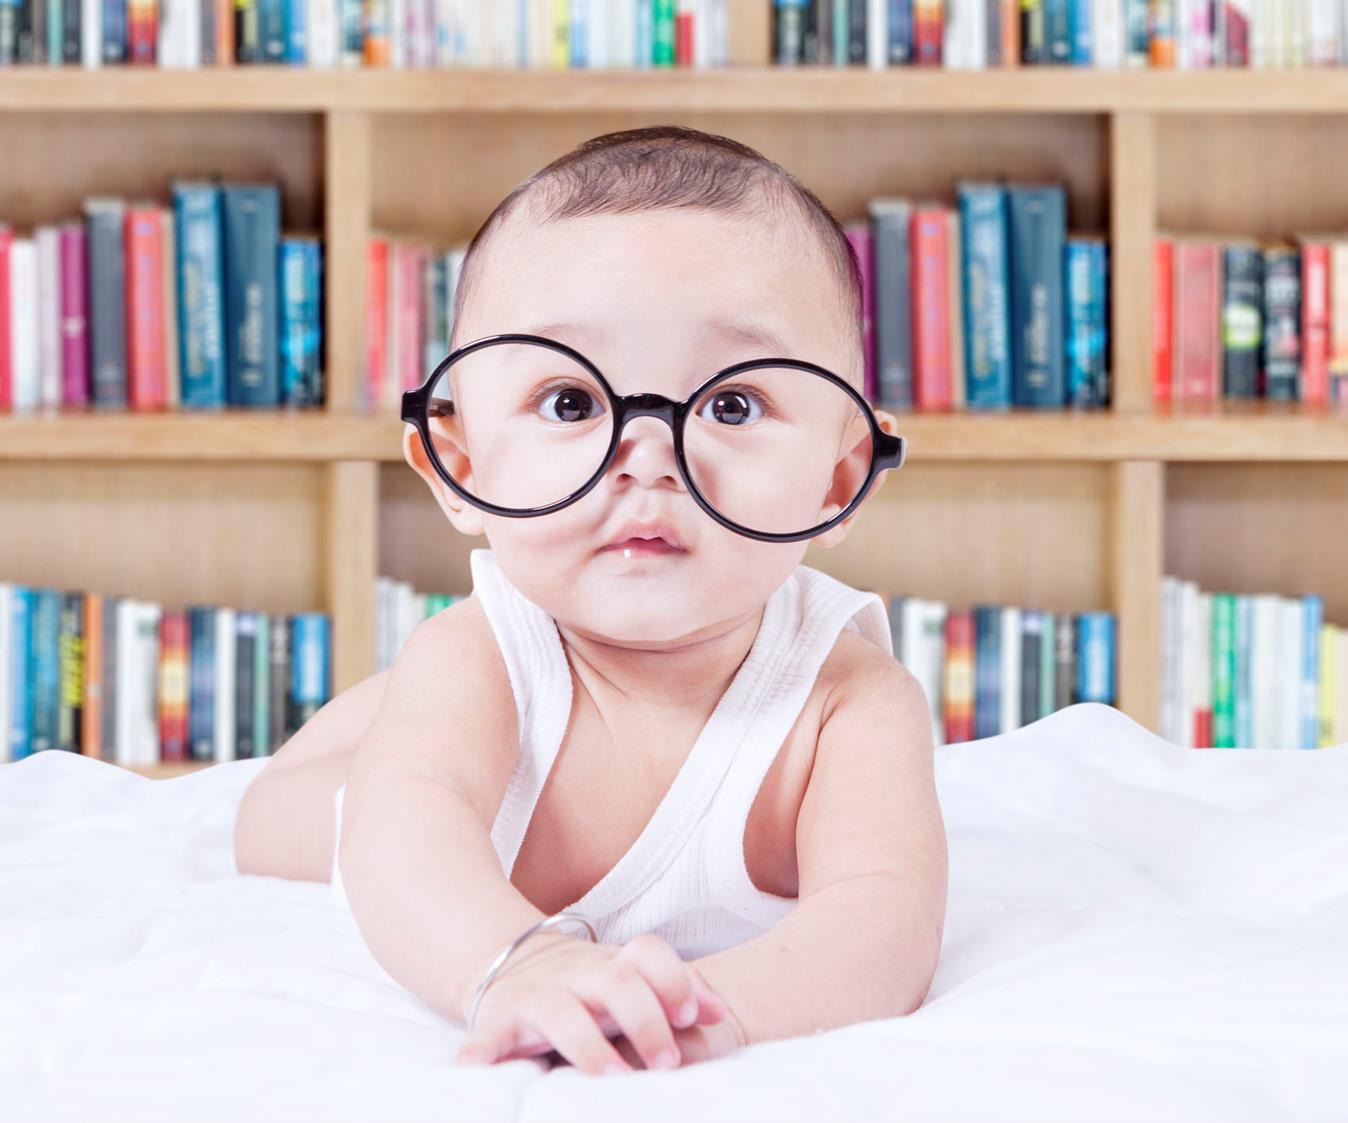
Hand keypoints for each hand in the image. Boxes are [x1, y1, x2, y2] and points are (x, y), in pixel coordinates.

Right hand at [455, 932, 729, 1074]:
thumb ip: (676, 991)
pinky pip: (485, 1036)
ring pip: (560, 1013)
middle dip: (644, 1019)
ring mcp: (536, 996)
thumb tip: (718, 1012)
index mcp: (613, 964)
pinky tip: (475, 1069)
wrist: (512, 963)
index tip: (690, 1017)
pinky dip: (479, 1053)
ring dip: (586, 1046)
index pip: (647, 954)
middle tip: (667, 1063)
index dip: (673, 979)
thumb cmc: (590, 986)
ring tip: (611, 1078)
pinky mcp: (497, 1021)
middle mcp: (576, 974)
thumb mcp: (631, 980)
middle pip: (614, 982)